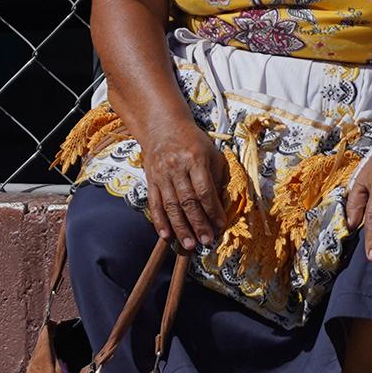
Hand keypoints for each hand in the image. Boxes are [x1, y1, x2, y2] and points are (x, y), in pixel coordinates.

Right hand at [138, 120, 230, 251]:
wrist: (162, 127)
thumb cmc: (192, 142)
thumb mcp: (211, 153)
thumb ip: (216, 177)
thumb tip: (220, 205)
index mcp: (195, 159)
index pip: (204, 190)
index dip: (213, 210)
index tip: (220, 226)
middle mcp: (176, 168)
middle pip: (187, 201)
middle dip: (198, 224)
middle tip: (206, 241)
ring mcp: (161, 175)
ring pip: (171, 205)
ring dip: (180, 228)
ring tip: (189, 245)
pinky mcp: (150, 180)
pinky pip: (155, 203)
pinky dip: (160, 221)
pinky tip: (166, 235)